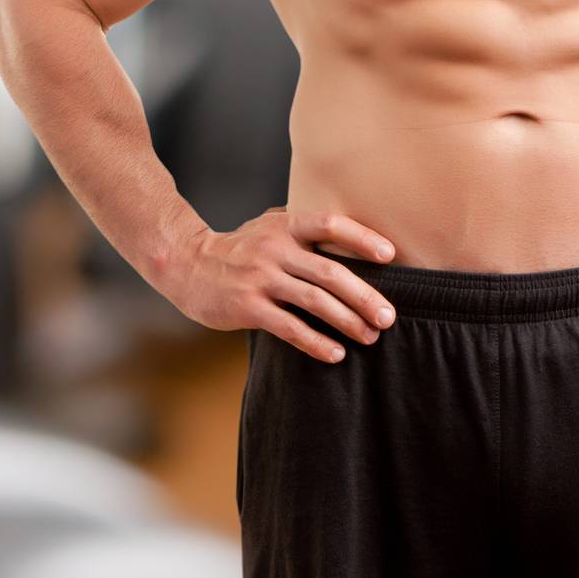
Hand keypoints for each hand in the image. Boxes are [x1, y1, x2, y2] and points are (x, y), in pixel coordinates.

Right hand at [167, 207, 399, 363]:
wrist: (188, 264)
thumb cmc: (239, 245)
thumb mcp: (269, 224)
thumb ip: (302, 226)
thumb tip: (349, 229)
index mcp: (286, 225)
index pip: (330, 224)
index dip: (362, 238)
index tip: (391, 256)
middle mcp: (275, 249)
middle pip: (329, 272)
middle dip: (364, 296)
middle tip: (388, 316)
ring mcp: (261, 279)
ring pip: (314, 302)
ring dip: (347, 322)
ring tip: (370, 337)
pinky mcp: (248, 308)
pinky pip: (289, 328)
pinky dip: (316, 342)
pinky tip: (336, 353)